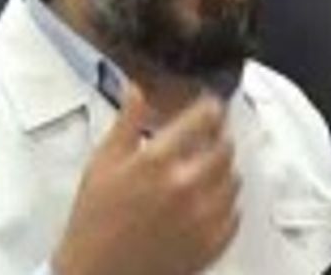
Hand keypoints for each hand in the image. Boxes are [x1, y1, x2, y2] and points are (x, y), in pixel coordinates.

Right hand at [52, 84, 239, 274]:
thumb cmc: (95, 220)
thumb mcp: (102, 164)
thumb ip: (126, 122)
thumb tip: (137, 88)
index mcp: (158, 162)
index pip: (205, 119)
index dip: (211, 107)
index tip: (210, 106)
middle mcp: (186, 187)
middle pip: (226, 147)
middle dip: (219, 137)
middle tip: (208, 138)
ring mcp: (203, 217)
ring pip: (234, 178)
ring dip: (224, 169)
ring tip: (205, 170)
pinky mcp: (212, 243)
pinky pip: (235, 212)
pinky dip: (225, 202)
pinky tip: (208, 201)